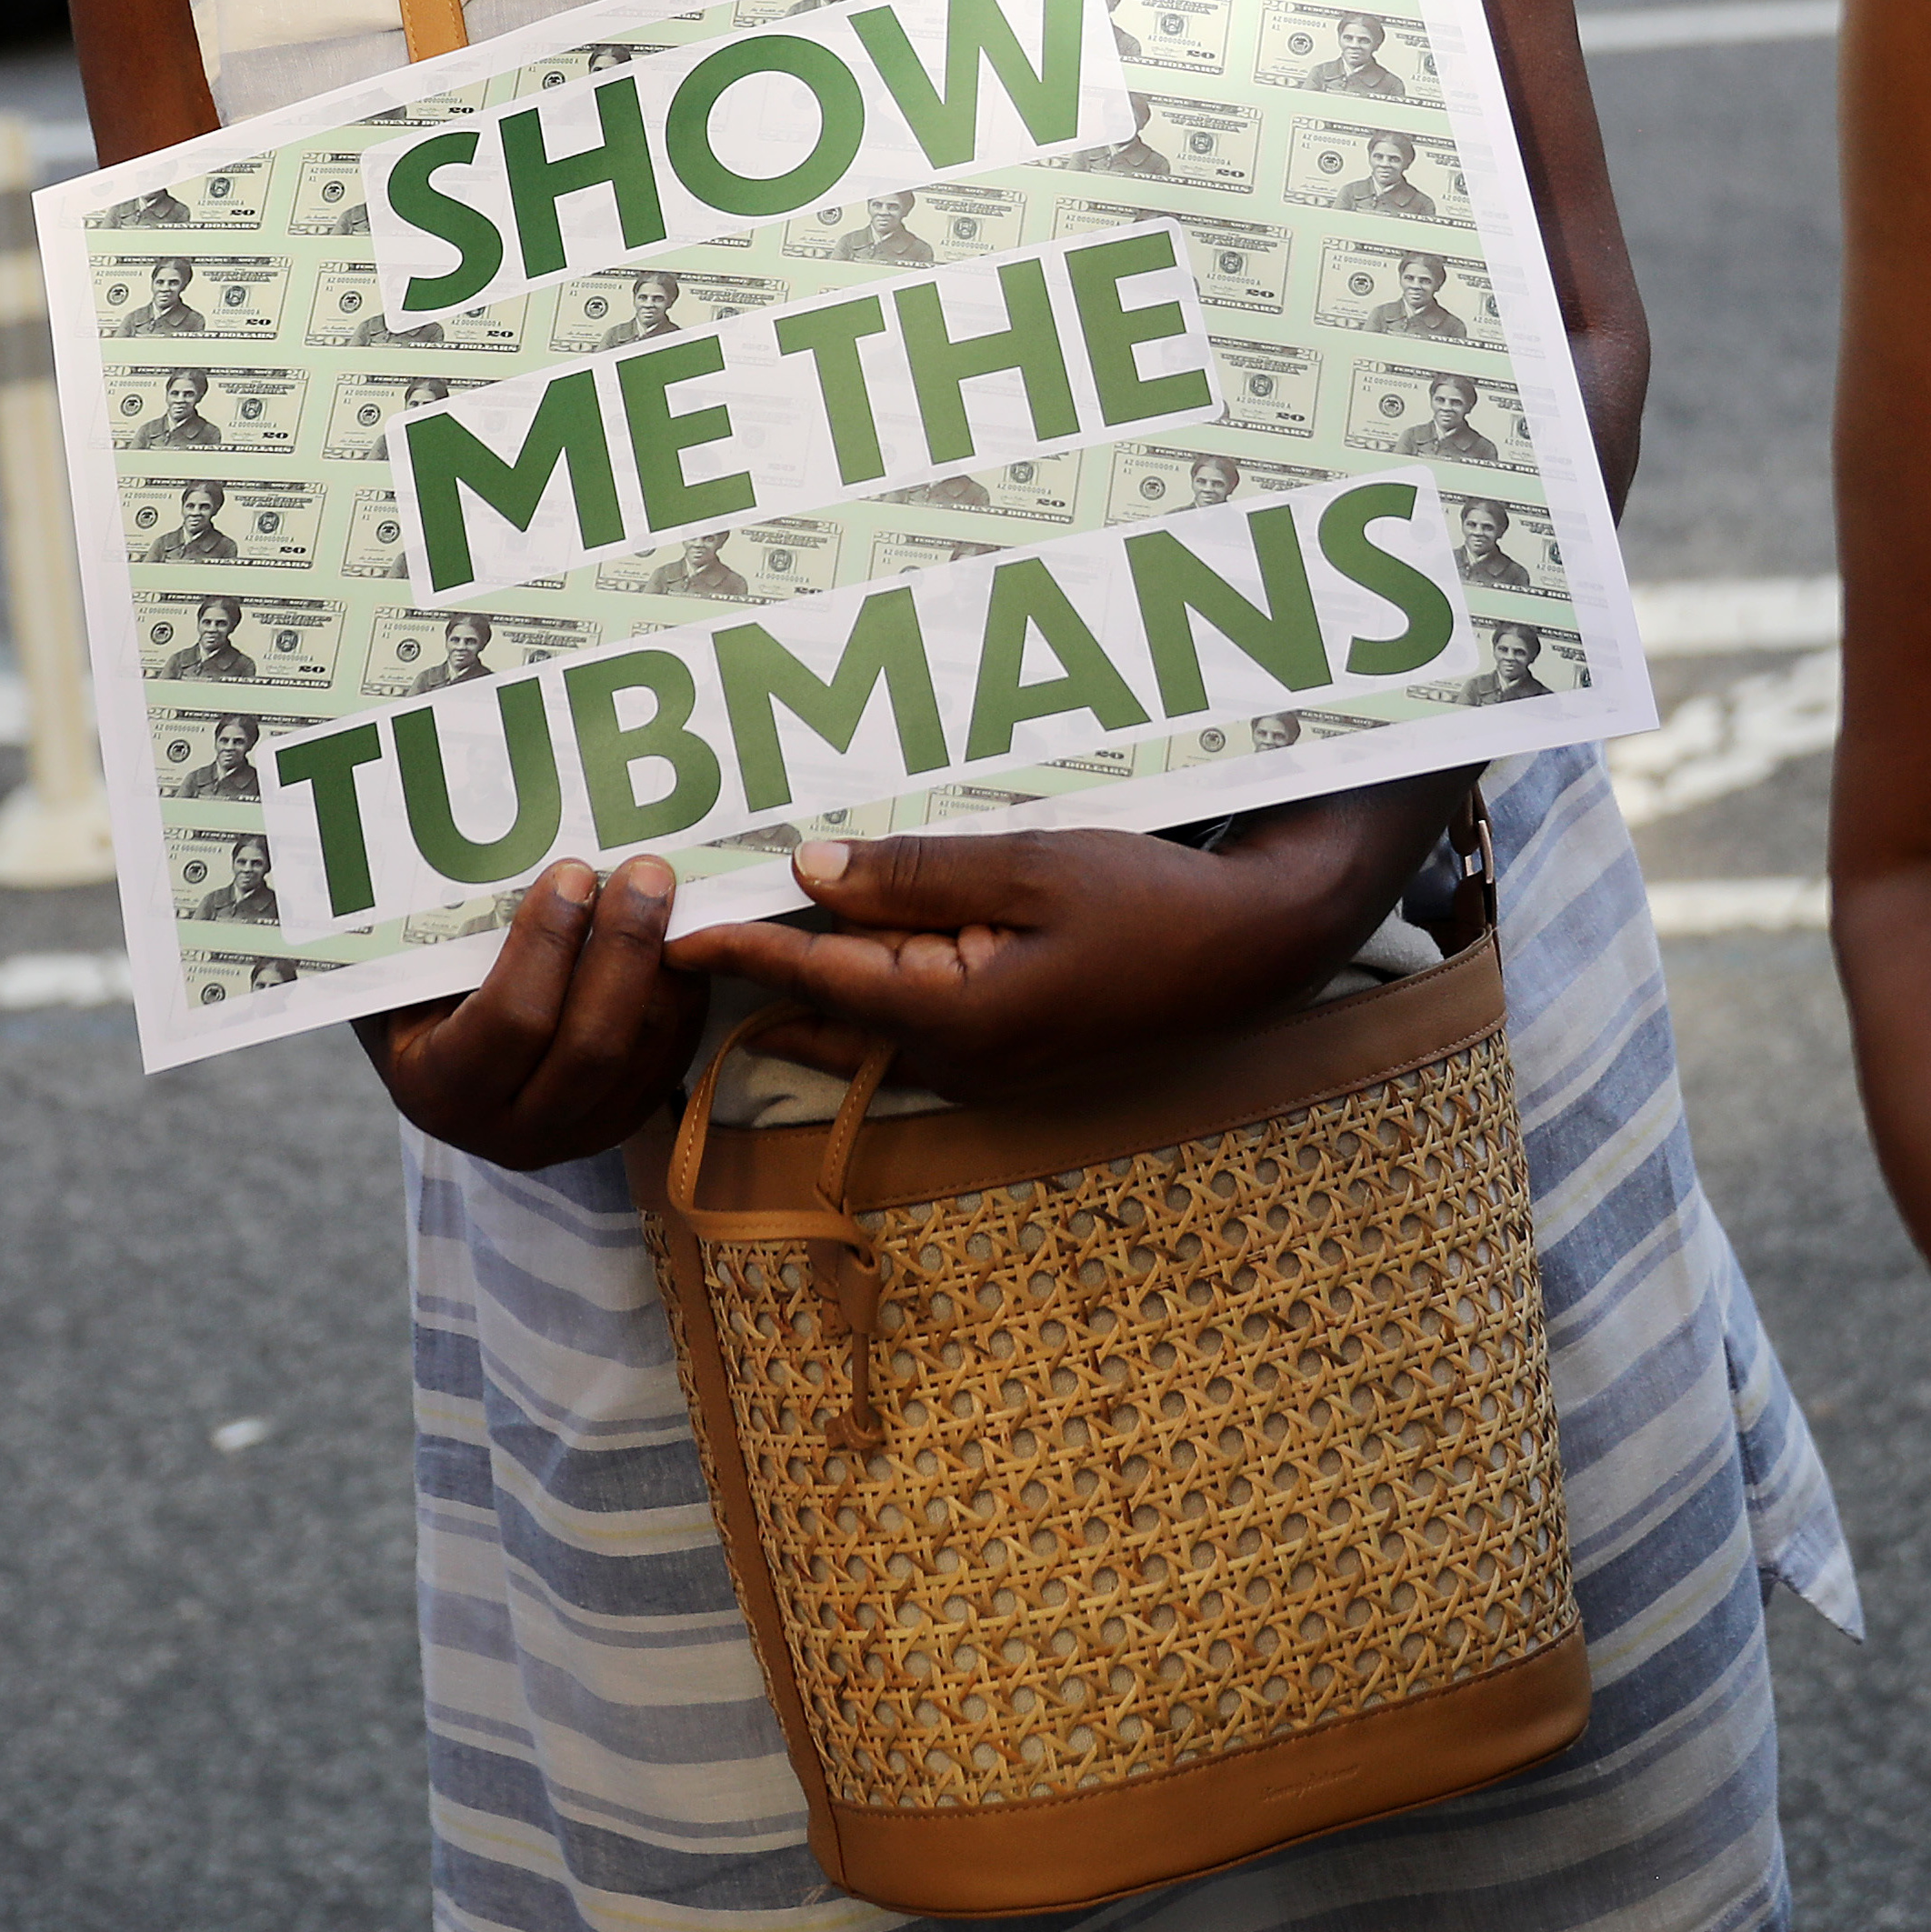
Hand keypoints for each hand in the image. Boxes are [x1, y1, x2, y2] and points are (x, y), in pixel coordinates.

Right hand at [360, 853, 703, 1170]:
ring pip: (644, 1049)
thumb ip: (452, 934)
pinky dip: (683, 991)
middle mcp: (511, 1133)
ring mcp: (576, 1135)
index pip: (510, 1021)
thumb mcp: (410, 972)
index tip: (572, 872)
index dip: (548, 943)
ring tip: (666, 891)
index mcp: (439, 1091)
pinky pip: (671, 1055)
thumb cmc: (421, 1000)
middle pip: (592, 1045)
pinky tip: (679, 934)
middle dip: (624, 948)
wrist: (447, 1068)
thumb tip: (520, 857)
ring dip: (665, 964)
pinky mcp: (625, 1120)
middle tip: (644, 873)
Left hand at [659, 773, 1463, 1098]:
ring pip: (872, 1021)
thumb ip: (917, 874)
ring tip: (753, 921)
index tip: (670, 928)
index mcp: (958, 1016)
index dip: (739, 949)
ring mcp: (990, 1066)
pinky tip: (860, 931)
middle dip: (761, 975)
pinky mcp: (1015, 1050)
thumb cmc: (1157, 901)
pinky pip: (918, 1019)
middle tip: (688, 933)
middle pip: (831, 1016)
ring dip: (817, 975)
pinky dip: (876, 980)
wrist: (1260, 948)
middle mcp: (961, 1060)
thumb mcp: (1035, 865)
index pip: (818, 980)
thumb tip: (807, 871)